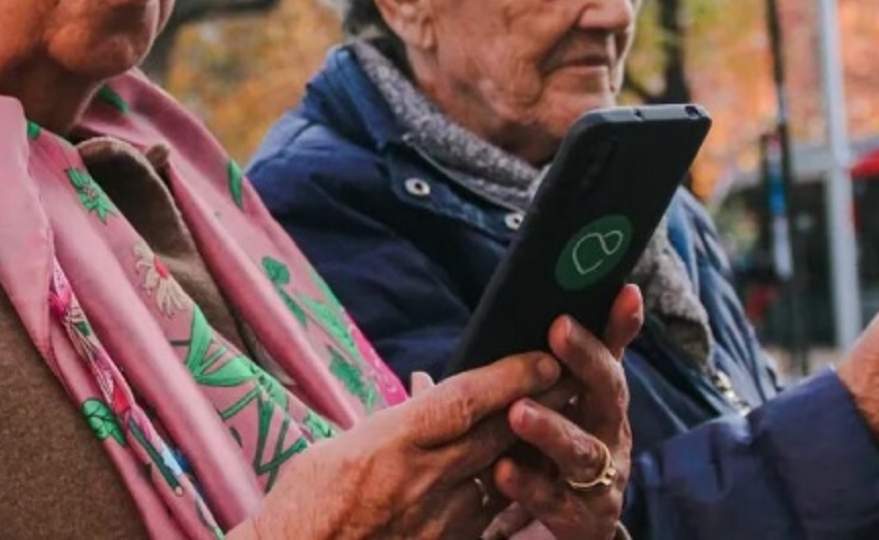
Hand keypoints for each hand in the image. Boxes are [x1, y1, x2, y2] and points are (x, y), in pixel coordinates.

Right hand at [233, 350, 560, 538]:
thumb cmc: (302, 512)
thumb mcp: (333, 451)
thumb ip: (385, 420)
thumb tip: (422, 391)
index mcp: (389, 444)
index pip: (464, 400)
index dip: (509, 376)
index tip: (543, 356)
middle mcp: (421, 480)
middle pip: (496, 433)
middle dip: (539, 402)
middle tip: (576, 375)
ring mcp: (438, 521)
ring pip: (502, 474)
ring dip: (535, 446)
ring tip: (567, 419)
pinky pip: (489, 517)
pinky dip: (512, 491)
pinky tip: (532, 478)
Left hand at [488, 283, 644, 539]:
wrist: (579, 523)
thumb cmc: (560, 449)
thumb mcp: (563, 404)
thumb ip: (555, 363)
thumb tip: (536, 307)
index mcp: (604, 400)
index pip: (614, 351)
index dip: (622, 323)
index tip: (624, 290)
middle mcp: (611, 432)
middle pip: (607, 392)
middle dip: (586, 359)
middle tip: (559, 329)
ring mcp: (602, 476)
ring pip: (582, 449)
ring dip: (552, 429)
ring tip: (518, 412)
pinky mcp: (584, 517)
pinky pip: (555, 500)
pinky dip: (530, 485)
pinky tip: (503, 470)